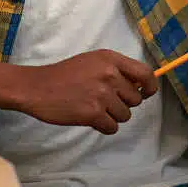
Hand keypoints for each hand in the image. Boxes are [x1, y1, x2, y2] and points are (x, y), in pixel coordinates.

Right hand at [8, 49, 157, 134]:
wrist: (37, 87)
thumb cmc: (65, 74)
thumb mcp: (92, 61)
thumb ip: (116, 70)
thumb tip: (140, 88)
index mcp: (111, 59)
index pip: (146, 74)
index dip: (150, 87)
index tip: (146, 94)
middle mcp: (109, 75)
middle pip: (135, 99)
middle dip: (123, 104)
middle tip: (104, 101)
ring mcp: (101, 94)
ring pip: (125, 115)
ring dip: (112, 116)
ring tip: (94, 108)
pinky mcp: (92, 113)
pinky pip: (112, 128)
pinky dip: (104, 127)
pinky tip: (91, 119)